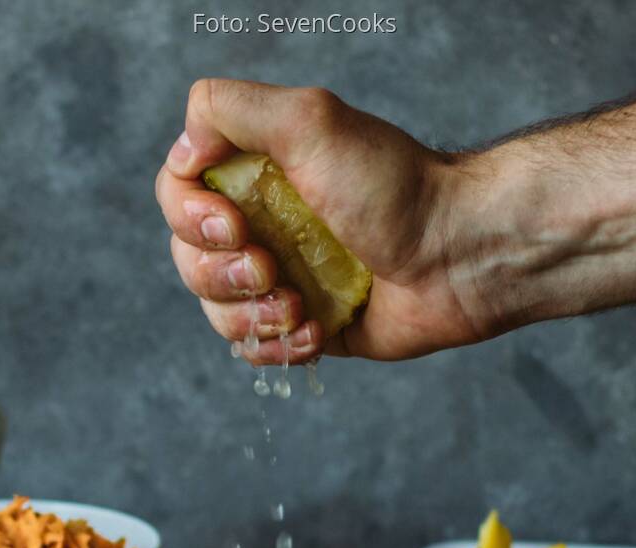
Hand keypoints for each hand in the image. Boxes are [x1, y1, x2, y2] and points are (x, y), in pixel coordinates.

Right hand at [155, 79, 484, 362]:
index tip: (231, 224)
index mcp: (256, 173)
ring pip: (217, 310)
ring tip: (300, 306)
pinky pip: (256, 349)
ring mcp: (283, 279)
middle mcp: (264, 224)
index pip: (178, 195)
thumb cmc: (392, 188)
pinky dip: (278, 346)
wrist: (457, 257)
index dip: (190, 218)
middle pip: (189, 259)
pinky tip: (319, 329)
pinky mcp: (306, 325)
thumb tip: (184, 146)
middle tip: (272, 269)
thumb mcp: (309, 121)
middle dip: (222, 274)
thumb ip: (229, 110)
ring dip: (251, 316)